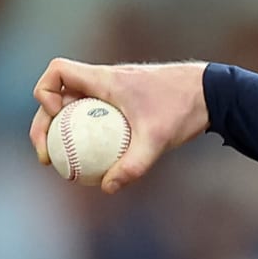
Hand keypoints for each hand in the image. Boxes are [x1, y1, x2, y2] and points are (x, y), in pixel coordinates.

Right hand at [30, 59, 209, 193]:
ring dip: (64, 132)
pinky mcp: (126, 102)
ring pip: (76, 108)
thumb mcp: (158, 139)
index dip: (44, 91)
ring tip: (64, 165)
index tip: (56, 116)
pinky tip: (95, 164)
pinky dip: (89, 135)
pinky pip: (96, 116)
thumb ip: (134, 164)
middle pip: (58, 95)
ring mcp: (115, 91)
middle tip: (46, 158)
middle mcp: (105, 81)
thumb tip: (107, 188)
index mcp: (105, 79)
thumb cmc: (183, 108)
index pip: (57, 70)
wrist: (212, 93)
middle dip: (44, 124)